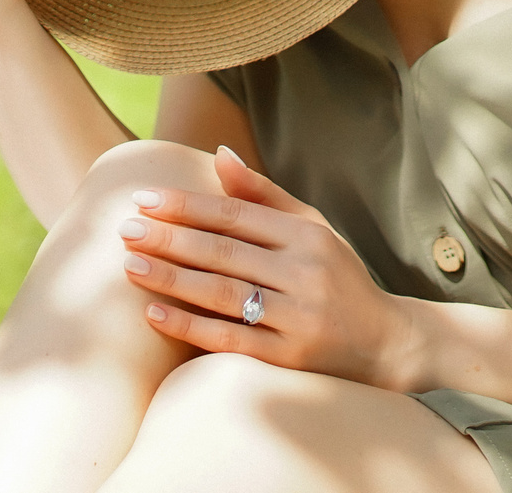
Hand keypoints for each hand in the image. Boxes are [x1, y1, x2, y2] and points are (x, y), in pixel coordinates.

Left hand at [118, 145, 419, 388]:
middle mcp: (304, 272)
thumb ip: (264, 195)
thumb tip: (218, 153)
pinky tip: (154, 313)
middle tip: (123, 229)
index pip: (234, 215)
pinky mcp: (291, 358)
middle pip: (222, 251)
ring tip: (130, 264)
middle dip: (169, 238)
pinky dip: (189, 325)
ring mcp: (298, 317)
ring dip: (171, 277)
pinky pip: (231, 339)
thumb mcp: (312, 229)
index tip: (142, 198)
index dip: (185, 205)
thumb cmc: (337, 278)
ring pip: (222, 292)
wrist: (387, 344)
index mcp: (307, 235)